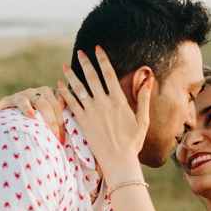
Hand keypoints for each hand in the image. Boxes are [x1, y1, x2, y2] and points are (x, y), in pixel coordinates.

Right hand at [0, 86, 64, 140]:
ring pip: (27, 101)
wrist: (26, 110)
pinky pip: (3, 103)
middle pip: (45, 105)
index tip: (62, 139)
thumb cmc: (45, 118)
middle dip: (51, 123)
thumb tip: (81, 118)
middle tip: (54, 140)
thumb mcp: (57, 113)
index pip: (59, 105)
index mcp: (51, 94)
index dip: (61, 122)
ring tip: (33, 118)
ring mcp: (22, 95)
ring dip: (29, 110)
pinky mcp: (8, 100)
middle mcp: (37, 92)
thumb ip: (67, 113)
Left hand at [60, 47, 149, 180]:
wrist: (119, 161)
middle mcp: (104, 103)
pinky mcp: (83, 122)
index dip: (103, 60)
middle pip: (92, 77)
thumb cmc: (133, 143)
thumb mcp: (143, 120)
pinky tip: (60, 85)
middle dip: (86, 62)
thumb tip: (149, 80)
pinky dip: (65, 93)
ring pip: (79, 88)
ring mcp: (92, 112)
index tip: (98, 48)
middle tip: (80, 51)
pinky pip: (72, 104)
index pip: (109, 74)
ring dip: (71, 75)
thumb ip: (144, 99)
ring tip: (65, 65)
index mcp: (119, 101)